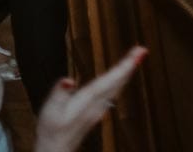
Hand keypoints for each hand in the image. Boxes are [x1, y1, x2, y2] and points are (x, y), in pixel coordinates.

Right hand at [34, 46, 148, 151]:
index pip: (109, 81)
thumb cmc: (51, 130)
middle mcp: (96, 105)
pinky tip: (119, 78)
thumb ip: (59, 94)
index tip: (137, 54)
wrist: (55, 149)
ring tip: (133, 59)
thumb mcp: (51, 110)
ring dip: (125, 73)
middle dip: (129, 66)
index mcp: (87, 101)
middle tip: (142, 50)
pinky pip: (111, 93)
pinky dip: (118, 81)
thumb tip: (68, 80)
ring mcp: (97, 110)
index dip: (123, 67)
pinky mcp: (95, 112)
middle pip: (117, 83)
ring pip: (116, 88)